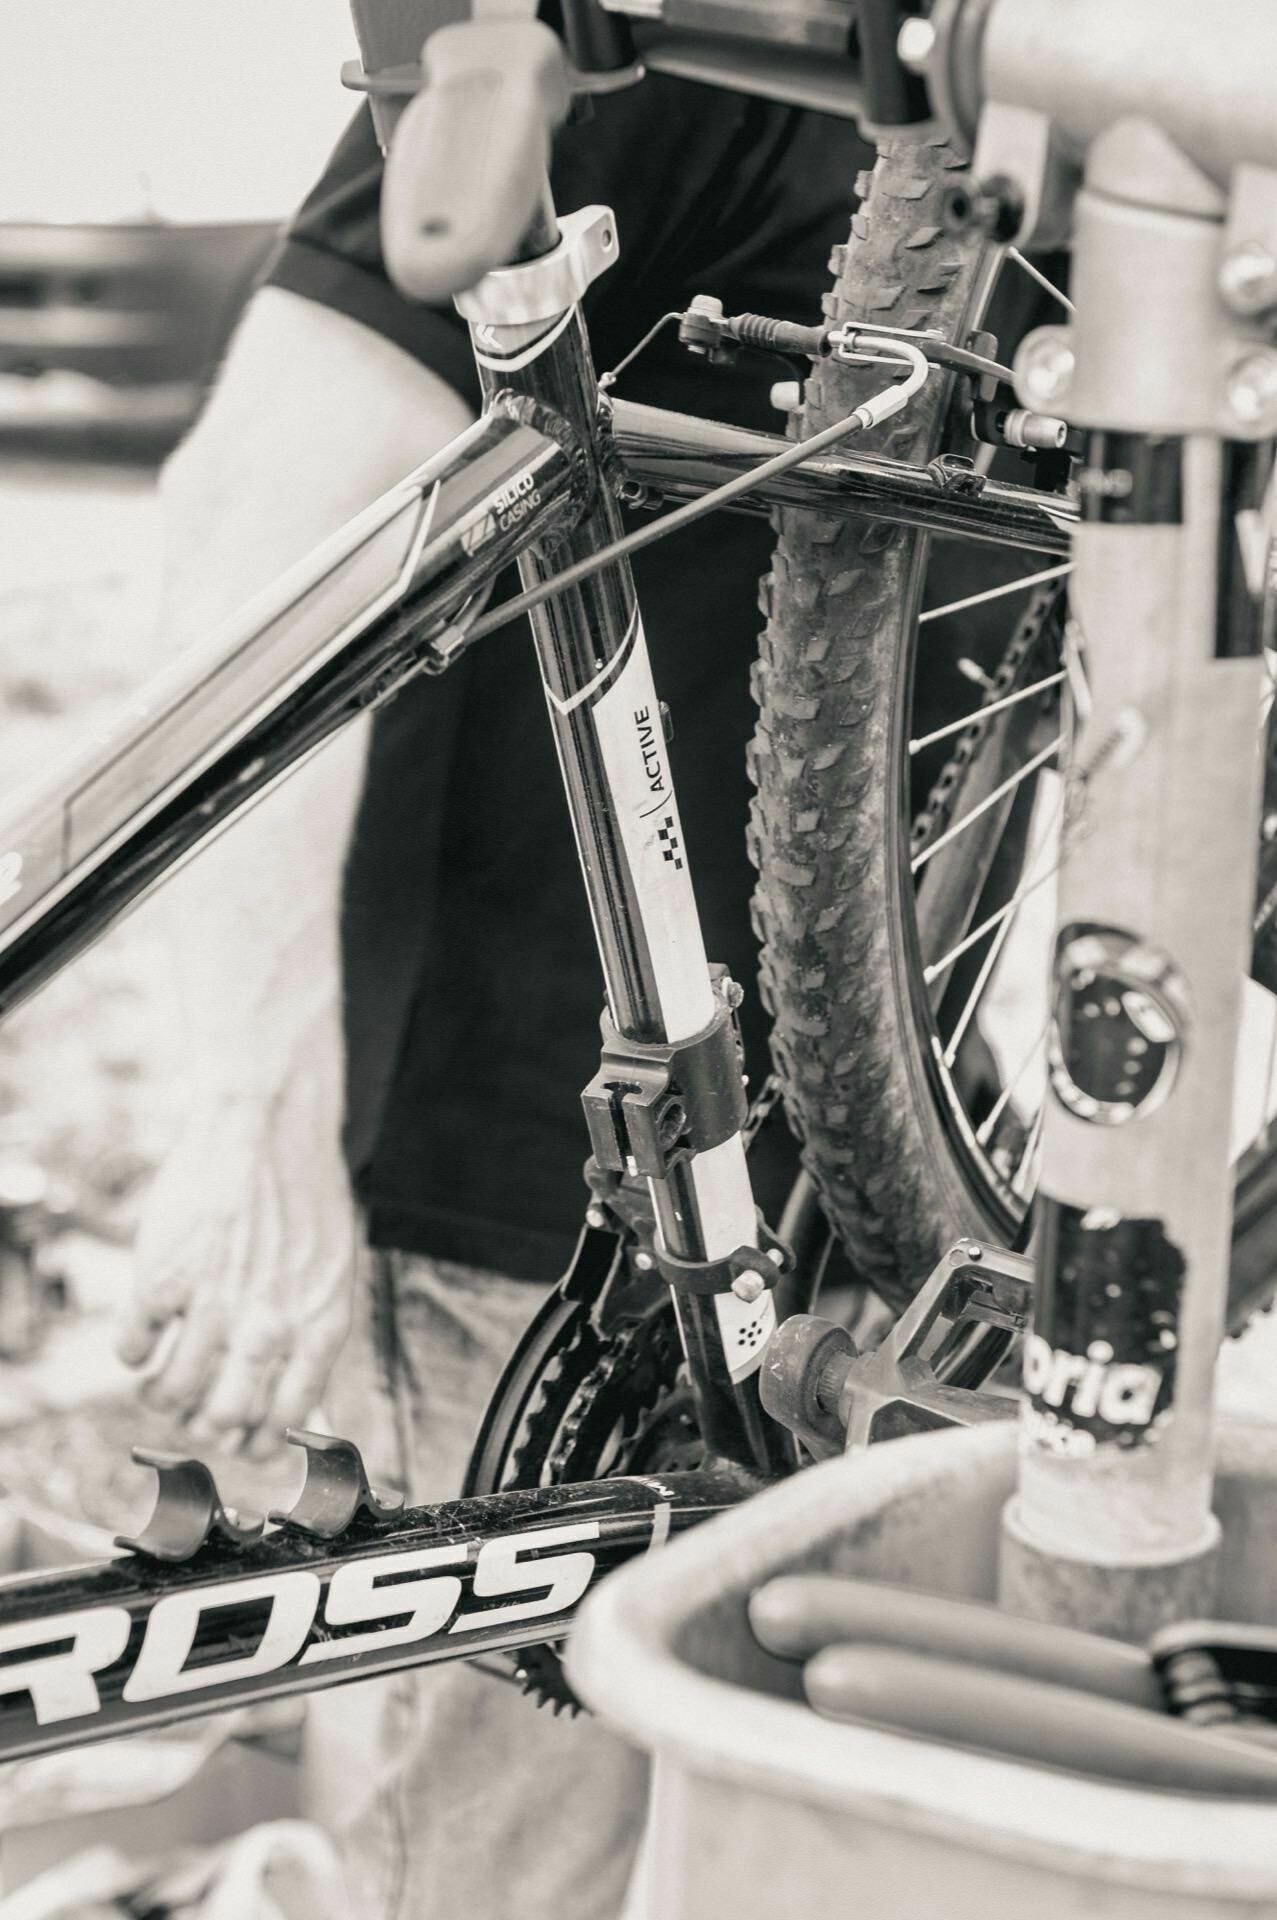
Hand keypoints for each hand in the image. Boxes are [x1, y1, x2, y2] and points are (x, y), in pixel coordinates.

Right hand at [116, 1073, 358, 1454]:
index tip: (241, 1438)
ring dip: (161, 1398)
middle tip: (195, 1409)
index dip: (257, 1441)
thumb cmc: (304, 1193)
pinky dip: (131, 1353)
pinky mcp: (162, 1279)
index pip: (285, 1420)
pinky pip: (132, 1348)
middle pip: (224, 1419)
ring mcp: (214, 1306)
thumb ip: (314, 1331)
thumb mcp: (333, 1270)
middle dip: (205, 1424)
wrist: (268, 1126)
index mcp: (319, 1327)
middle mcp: (268, 1327)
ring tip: (158, 1383)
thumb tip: (302, 1396)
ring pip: (172, 1395)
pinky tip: (139, 1340)